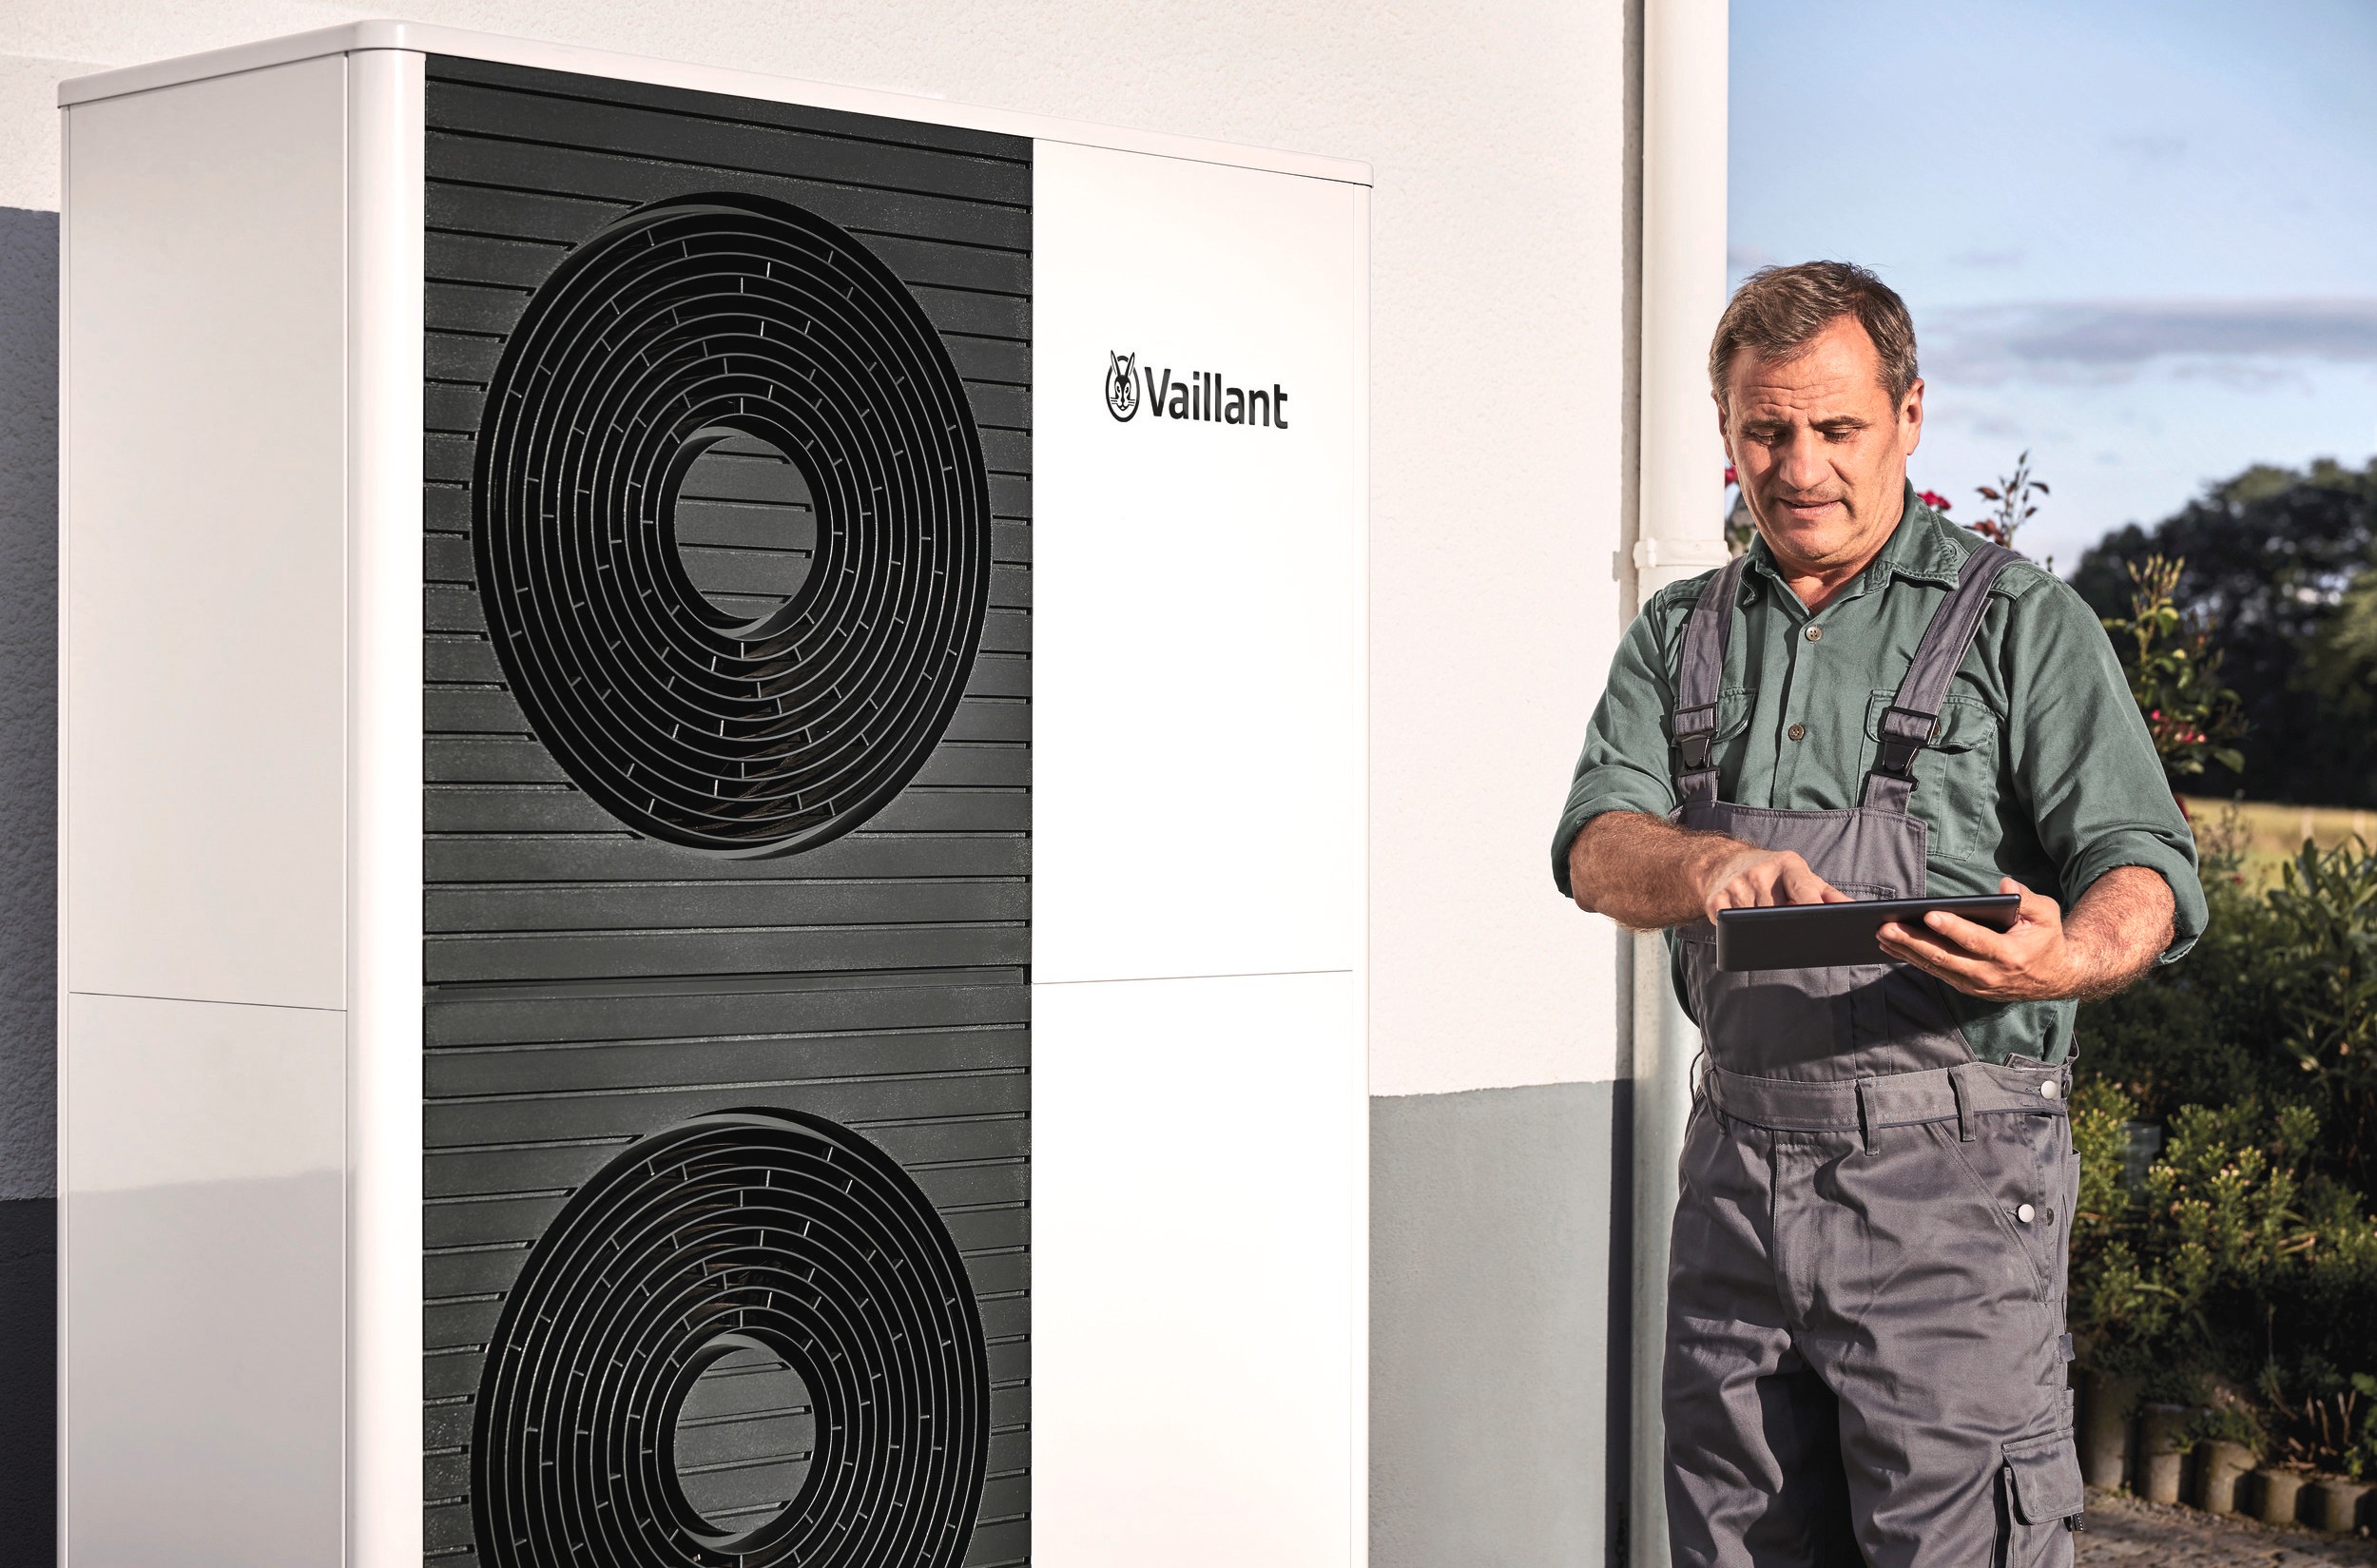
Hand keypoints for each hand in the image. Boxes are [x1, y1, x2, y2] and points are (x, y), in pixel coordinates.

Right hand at [1699, 846, 1850, 923]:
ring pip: (1755, 924)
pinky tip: (1741, 927)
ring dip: (1762, 932)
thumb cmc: (1772, 874)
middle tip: (1791, 938)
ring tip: (1765, 929)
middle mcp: (1760, 872)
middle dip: (1786, 929)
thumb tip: (1857, 911)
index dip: (1813, 913)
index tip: (1822, 930)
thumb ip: (1829, 895)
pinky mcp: (1716, 900)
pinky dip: (1738, 932)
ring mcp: (1736, 886)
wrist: (1724, 862)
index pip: (1805, 893)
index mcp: (1788, 864)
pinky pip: (1730, 927)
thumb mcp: (1802, 876)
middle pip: (1779, 914)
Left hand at [1876, 877, 2077, 999]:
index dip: (1952, 928)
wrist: (2055, 978)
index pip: (1975, 940)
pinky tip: (1891, 946)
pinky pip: (1935, 972)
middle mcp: (1989, 974)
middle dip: (1913, 942)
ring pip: (1935, 967)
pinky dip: (1912, 959)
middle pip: (1945, 957)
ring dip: (1905, 951)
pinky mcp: (1966, 986)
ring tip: (1880, 934)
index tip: (1929, 914)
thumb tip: (2004, 884)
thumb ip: (2027, 898)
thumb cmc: (2046, 939)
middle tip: (1885, 927)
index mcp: (2009, 954)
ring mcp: (1975, 984)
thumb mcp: (2046, 914)